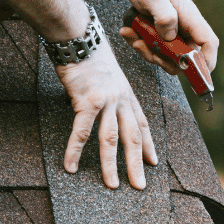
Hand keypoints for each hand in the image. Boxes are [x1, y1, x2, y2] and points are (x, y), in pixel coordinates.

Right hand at [55, 45, 155, 188]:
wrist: (80, 38)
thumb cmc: (89, 56)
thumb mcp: (107, 76)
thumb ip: (107, 94)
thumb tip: (97, 109)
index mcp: (126, 94)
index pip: (142, 124)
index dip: (148, 144)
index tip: (153, 161)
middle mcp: (121, 100)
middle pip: (132, 137)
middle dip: (136, 164)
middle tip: (140, 185)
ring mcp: (106, 101)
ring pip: (111, 139)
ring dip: (111, 165)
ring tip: (112, 184)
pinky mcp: (87, 101)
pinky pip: (81, 131)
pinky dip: (74, 151)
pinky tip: (70, 166)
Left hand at [119, 0, 218, 75]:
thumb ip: (164, 16)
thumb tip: (170, 37)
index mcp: (189, 17)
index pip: (207, 43)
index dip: (205, 62)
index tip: (193, 73)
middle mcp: (183, 26)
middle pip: (183, 58)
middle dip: (162, 59)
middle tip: (143, 45)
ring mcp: (171, 30)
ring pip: (165, 56)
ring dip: (146, 50)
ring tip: (130, 33)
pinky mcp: (159, 32)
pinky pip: (152, 48)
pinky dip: (139, 43)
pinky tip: (127, 31)